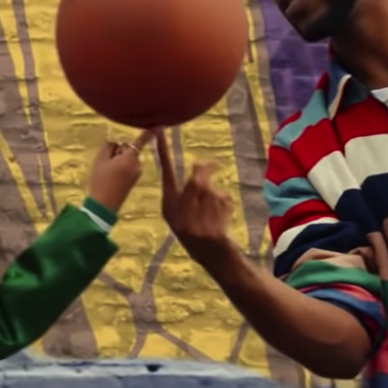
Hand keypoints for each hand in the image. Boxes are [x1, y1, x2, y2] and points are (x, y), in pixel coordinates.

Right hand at [87, 129, 153, 212]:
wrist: (104, 205)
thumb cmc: (101, 180)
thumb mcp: (100, 159)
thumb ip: (109, 145)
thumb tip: (117, 144)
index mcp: (131, 157)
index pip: (141, 141)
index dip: (149, 132)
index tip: (160, 124)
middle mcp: (138, 164)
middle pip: (128, 148)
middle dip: (119, 151)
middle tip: (107, 165)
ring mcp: (137, 173)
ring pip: (127, 158)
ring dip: (118, 160)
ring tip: (108, 173)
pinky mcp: (134, 179)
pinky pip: (128, 166)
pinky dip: (120, 168)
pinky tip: (111, 178)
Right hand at [154, 128, 234, 265]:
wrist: (212, 256)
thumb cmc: (196, 231)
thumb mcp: (182, 211)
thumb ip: (188, 189)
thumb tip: (203, 165)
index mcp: (169, 205)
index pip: (166, 172)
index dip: (163, 152)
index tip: (160, 130)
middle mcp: (180, 210)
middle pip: (198, 176)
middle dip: (209, 170)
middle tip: (214, 167)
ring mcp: (197, 218)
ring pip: (213, 188)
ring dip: (219, 194)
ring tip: (216, 212)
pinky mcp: (213, 224)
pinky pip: (224, 199)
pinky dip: (227, 205)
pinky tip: (222, 221)